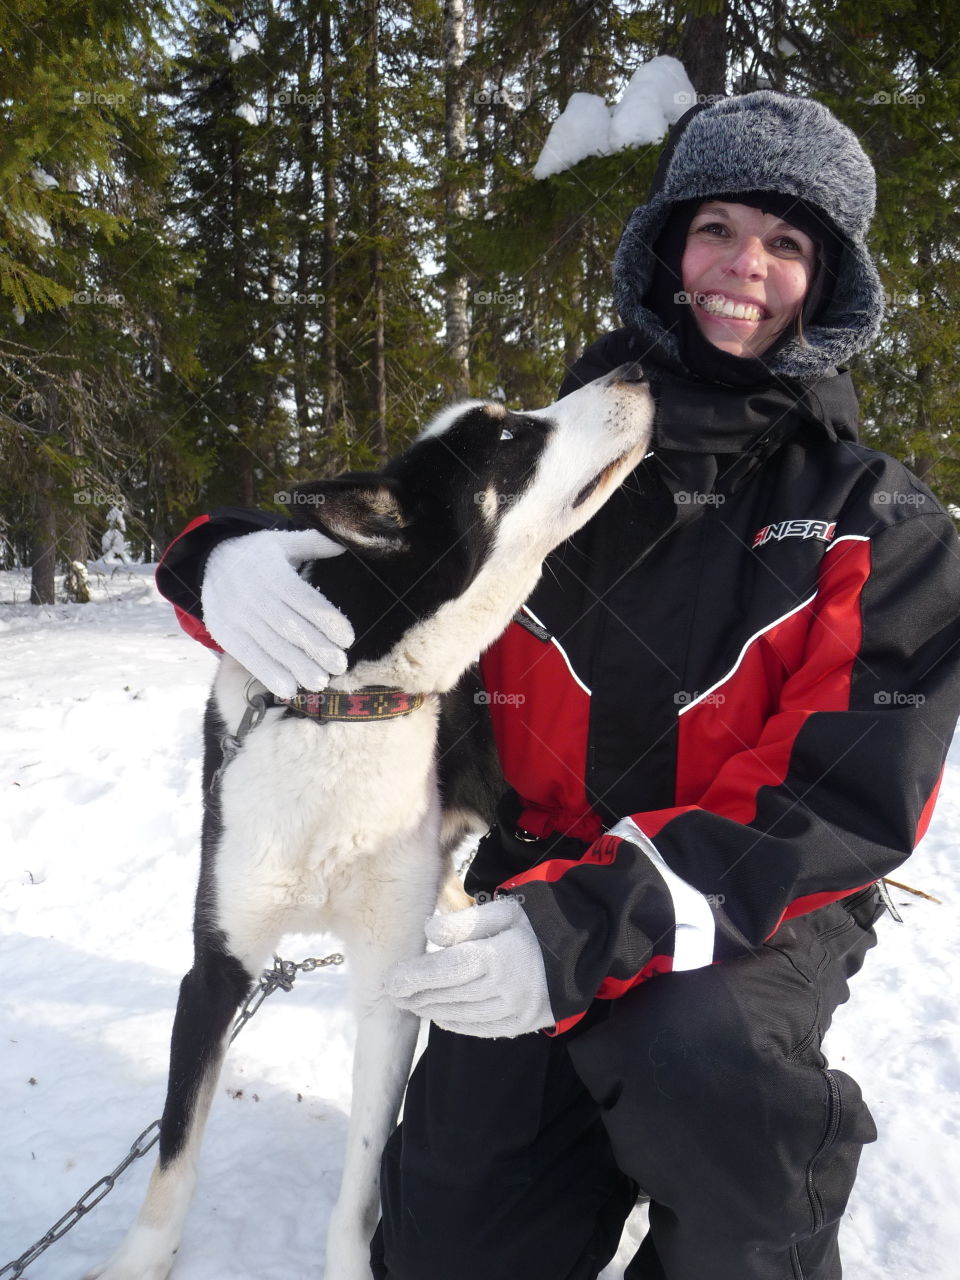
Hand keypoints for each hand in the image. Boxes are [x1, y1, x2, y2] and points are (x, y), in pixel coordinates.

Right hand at [201, 528, 354, 697]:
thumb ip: (313, 543)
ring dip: (296, 666)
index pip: (301, 598)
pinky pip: (248, 656)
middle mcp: (251, 593)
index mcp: (270, 570)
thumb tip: (343, 543)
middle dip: (316, 648)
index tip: (348, 638)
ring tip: (320, 681)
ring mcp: (235, 615)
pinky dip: (268, 674)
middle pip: (288, 626)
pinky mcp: (224, 632)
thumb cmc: (259, 555)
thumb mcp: (282, 542)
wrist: (211, 561)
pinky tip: (289, 688)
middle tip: (340, 666)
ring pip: (270, 644)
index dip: (325, 619)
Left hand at [385, 896, 554, 1038]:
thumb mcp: (503, 910)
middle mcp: (506, 989)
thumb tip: (429, 931)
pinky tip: (438, 1014)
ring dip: (429, 1010)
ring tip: (410, 1002)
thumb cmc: (536, 924)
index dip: (414, 977)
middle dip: (415, 995)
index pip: (447, 970)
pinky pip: (478, 1028)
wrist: (582, 949)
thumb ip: (464, 922)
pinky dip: (454, 1022)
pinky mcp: (521, 1024)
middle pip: (448, 996)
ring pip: (460, 1015)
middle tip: (392, 992)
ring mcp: (515, 1011)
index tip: (389, 979)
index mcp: (499, 956)